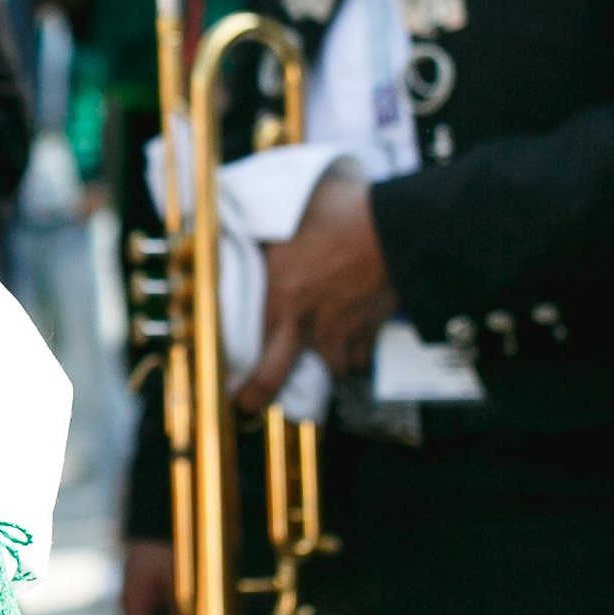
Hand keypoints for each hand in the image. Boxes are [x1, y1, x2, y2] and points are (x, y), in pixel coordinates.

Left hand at [234, 169, 396, 410]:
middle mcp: (302, 320)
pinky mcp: (370, 329)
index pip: (240, 339)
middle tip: (248, 405)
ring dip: (321, 367)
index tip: (216, 375)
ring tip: (314, 366)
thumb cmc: (341, 213)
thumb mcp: (285, 209)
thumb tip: (233, 208)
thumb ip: (259, 219)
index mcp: (275, 292)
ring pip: (327, 367)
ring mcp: (338, 330)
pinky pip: (361, 356)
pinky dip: (358, 355)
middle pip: (273, 375)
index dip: (228, 362)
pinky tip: (355, 348)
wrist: (397, 228)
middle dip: (257, 394)